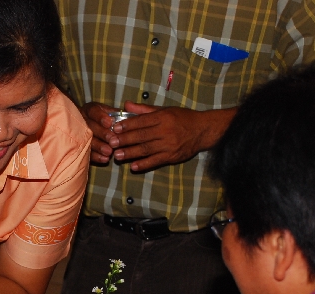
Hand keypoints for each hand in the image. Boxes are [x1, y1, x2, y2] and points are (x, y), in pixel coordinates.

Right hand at [79, 102, 119, 164]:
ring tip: (109, 152)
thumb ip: (117, 114)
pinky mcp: (80, 147)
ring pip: (87, 140)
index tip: (110, 123)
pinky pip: (87, 152)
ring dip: (99, 146)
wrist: (89, 130)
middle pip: (90, 126)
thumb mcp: (110, 113)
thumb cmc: (105, 120)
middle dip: (102, 133)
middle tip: (112, 140)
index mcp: (90, 110)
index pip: (93, 111)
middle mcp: (83, 121)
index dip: (100, 117)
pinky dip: (96, 156)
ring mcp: (79, 134)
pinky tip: (105, 159)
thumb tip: (129, 115)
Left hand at [110, 102, 235, 172]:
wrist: (203, 130)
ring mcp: (169, 145)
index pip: (142, 121)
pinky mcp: (172, 156)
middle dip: (125, 140)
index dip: (127, 125)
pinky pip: (156, 161)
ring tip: (118, 156)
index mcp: (163, 117)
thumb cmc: (182, 118)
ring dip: (131, 153)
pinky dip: (144, 164)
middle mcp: (165, 131)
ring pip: (147, 149)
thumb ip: (143, 109)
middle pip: (142, 136)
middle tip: (112, 143)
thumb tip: (126, 104)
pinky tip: (134, 167)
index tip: (114, 128)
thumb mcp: (164, 109)